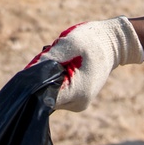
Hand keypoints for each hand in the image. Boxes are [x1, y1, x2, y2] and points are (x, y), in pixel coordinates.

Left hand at [26, 16, 143, 111]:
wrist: (113, 44)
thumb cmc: (91, 41)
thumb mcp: (69, 43)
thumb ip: (50, 58)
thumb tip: (31, 71)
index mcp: (77, 92)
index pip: (44, 95)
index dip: (36, 79)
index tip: (39, 61)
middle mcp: (77, 103)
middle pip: (45, 93)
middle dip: (44, 74)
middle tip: (53, 54)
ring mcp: (77, 103)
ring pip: (50, 92)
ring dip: (50, 75)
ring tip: (62, 57)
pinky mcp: (76, 99)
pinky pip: (57, 90)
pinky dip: (56, 77)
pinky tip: (65, 64)